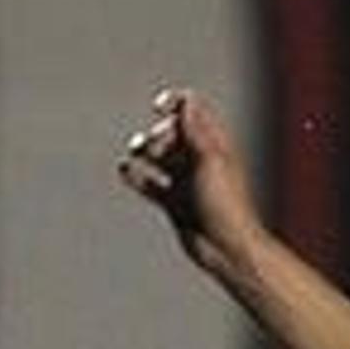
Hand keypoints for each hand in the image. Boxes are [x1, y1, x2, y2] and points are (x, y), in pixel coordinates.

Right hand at [116, 86, 263, 272]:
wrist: (226, 248)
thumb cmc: (224, 204)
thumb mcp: (209, 160)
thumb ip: (195, 130)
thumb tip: (186, 100)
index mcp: (215, 144)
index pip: (194, 111)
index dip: (175, 103)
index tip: (158, 107)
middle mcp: (200, 159)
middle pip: (173, 133)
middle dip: (159, 132)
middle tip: (154, 144)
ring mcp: (186, 181)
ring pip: (160, 158)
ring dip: (144, 150)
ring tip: (135, 151)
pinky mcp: (173, 202)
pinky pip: (150, 184)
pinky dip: (136, 176)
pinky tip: (123, 169)